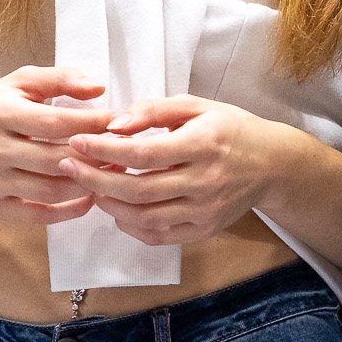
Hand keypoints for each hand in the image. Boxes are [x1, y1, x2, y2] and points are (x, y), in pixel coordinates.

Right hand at [0, 65, 115, 223]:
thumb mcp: (17, 83)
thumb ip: (59, 79)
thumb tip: (99, 87)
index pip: (55, 122)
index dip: (92, 123)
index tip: (120, 121)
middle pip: (54, 158)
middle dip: (95, 155)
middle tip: (125, 149)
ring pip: (49, 188)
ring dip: (88, 182)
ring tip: (114, 171)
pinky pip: (37, 214)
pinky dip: (68, 210)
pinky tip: (91, 197)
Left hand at [59, 97, 280, 245]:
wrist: (272, 163)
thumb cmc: (230, 129)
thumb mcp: (196, 106)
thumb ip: (154, 111)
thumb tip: (114, 124)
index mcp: (203, 144)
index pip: (143, 152)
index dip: (104, 149)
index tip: (77, 142)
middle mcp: (206, 180)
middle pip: (138, 189)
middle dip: (95, 179)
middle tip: (69, 166)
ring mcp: (205, 210)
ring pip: (144, 217)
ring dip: (109, 204)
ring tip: (91, 187)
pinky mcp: (204, 229)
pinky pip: (159, 235)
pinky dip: (131, 225)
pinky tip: (118, 209)